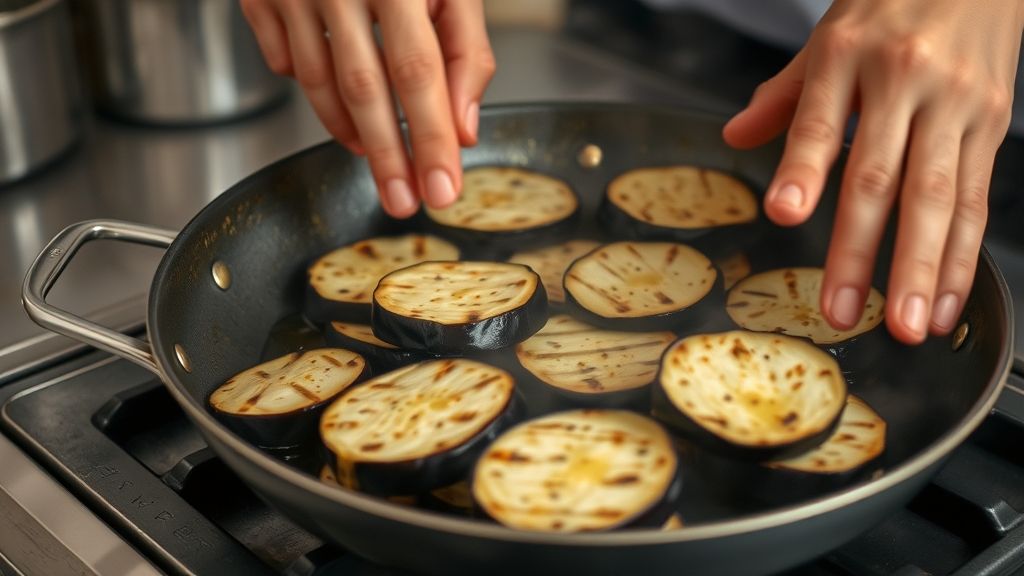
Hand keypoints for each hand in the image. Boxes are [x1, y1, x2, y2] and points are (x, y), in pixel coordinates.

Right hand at [241, 0, 494, 217]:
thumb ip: (465, 49)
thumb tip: (463, 127)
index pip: (421, 72)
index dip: (432, 136)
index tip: (443, 187)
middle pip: (365, 89)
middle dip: (389, 156)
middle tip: (405, 201)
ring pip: (320, 81)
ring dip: (350, 133)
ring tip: (378, 162)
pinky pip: (282, 58)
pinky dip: (310, 91)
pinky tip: (337, 113)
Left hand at [723, 0, 1022, 343]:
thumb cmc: (891, 3)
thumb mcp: (827, 37)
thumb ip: (784, 94)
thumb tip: (735, 138)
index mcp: (850, 55)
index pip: (820, 121)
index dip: (803, 169)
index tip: (783, 213)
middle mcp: (907, 80)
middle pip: (882, 175)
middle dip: (860, 250)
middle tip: (840, 310)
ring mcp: (957, 103)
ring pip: (938, 196)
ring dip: (920, 268)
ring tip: (903, 325)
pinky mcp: (994, 121)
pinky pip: (976, 197)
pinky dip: (961, 254)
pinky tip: (943, 299)